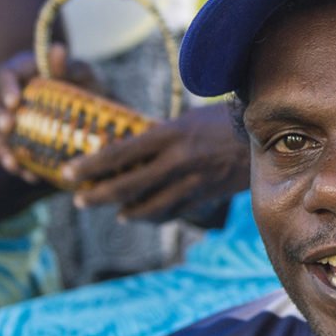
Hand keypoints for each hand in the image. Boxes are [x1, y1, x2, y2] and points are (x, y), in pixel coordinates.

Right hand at [0, 45, 101, 180]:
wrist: (94, 113)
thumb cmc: (85, 86)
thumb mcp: (82, 74)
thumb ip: (69, 66)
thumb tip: (58, 50)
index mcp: (21, 73)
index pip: (3, 75)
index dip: (5, 87)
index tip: (15, 101)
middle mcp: (10, 97)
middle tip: (8, 126)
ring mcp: (12, 121)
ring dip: (2, 149)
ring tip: (13, 163)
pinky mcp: (18, 142)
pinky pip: (11, 155)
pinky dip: (19, 166)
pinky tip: (31, 176)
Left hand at [63, 102, 247, 222]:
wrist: (269, 136)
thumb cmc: (224, 120)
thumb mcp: (187, 120)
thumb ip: (161, 136)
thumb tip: (131, 147)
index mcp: (168, 135)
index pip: (119, 153)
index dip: (90, 166)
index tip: (67, 172)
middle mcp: (177, 161)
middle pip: (126, 185)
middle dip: (98, 194)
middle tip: (78, 199)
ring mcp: (191, 182)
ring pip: (148, 206)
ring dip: (125, 211)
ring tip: (110, 211)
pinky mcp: (204, 196)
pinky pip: (171, 211)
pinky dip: (151, 215)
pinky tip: (139, 215)